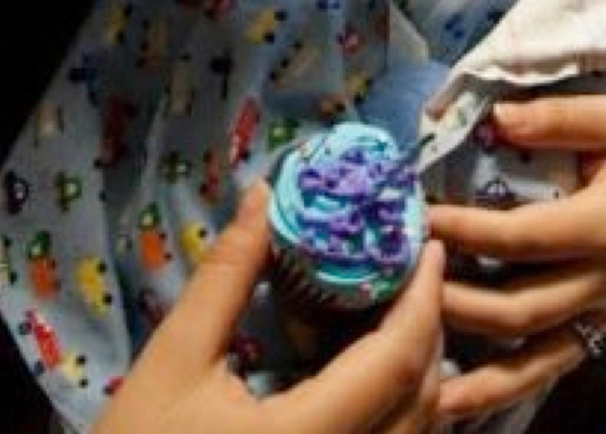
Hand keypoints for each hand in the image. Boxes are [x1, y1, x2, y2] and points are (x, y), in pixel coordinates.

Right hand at [96, 183, 446, 433]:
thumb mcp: (175, 359)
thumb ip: (227, 277)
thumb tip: (265, 196)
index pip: (394, 363)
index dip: (422, 299)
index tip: (430, 246)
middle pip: (421, 398)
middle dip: (427, 327)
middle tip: (415, 268)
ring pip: (417, 431)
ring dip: (419, 370)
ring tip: (400, 311)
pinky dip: (400, 407)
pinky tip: (375, 371)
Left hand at [425, 94, 605, 422]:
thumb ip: (556, 117)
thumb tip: (494, 118)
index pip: (522, 239)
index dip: (466, 233)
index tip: (419, 219)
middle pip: (518, 309)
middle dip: (452, 299)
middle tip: (400, 281)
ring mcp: (605, 310)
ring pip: (531, 355)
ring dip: (470, 359)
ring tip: (412, 358)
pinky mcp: (602, 325)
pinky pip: (551, 366)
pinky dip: (505, 388)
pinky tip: (458, 401)